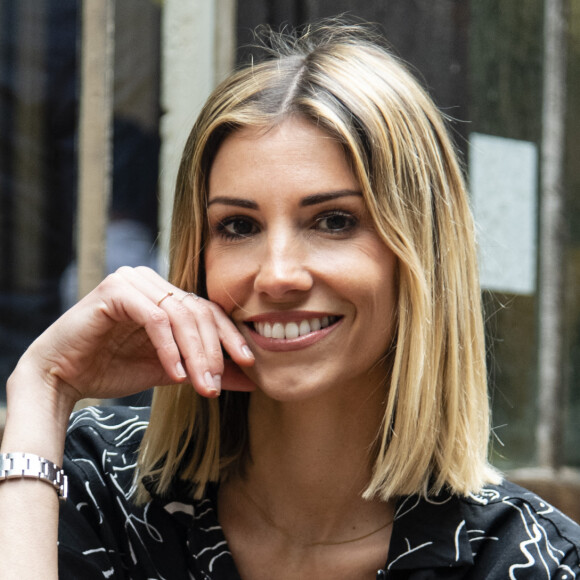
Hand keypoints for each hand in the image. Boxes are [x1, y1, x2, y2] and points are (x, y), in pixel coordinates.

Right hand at [13, 266, 255, 405]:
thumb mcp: (171, 371)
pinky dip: (169, 348)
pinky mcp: (115, 291)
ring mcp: (133, 281)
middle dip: (213, 351)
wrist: (62, 377)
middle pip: (198, 312)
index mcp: (165, 294)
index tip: (249, 364)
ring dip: (195, 354)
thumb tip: (250, 380)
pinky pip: (155, 319)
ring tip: (202, 385)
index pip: (208, 311)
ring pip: (181, 315)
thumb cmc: (112, 369)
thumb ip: (206, 369)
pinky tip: (175, 375)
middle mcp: (152, 281)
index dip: (230, 336)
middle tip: (217, 385)